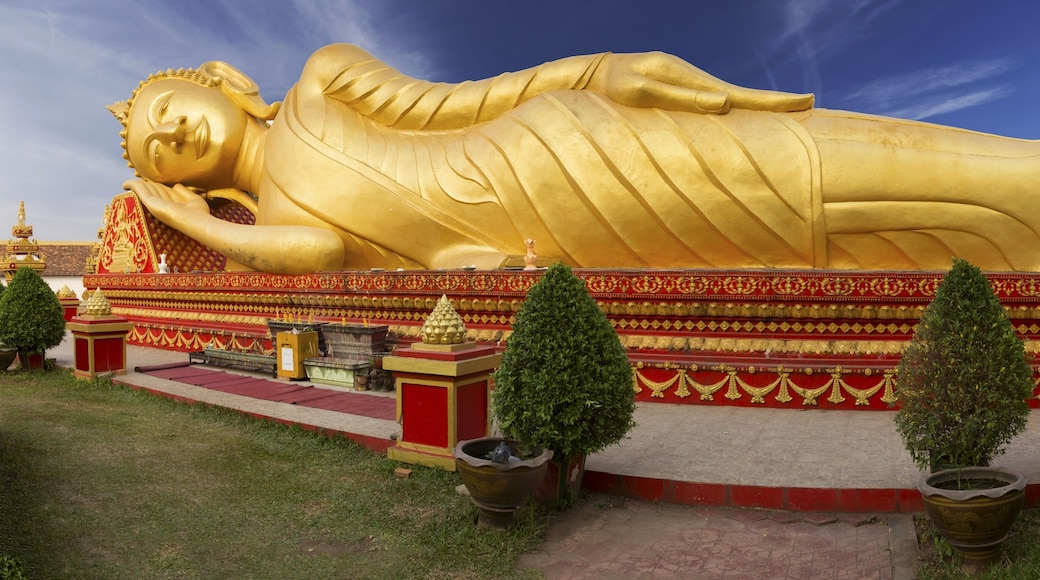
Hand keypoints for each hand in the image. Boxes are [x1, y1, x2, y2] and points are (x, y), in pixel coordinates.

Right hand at [122, 179, 210, 225]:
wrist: (198, 222)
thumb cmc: (199, 214)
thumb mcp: (193, 199)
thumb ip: (184, 192)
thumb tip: (175, 185)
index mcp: (172, 203)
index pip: (161, 191)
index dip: (154, 186)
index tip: (147, 182)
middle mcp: (163, 204)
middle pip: (152, 190)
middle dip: (144, 185)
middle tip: (133, 183)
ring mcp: (156, 205)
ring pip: (145, 191)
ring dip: (136, 186)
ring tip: (127, 184)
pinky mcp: (151, 204)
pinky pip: (140, 191)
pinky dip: (132, 186)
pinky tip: (125, 184)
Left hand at [587, 52, 813, 113]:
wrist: (594, 73)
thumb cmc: (612, 87)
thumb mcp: (641, 92)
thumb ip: (680, 97)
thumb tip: (724, 104)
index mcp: (689, 79)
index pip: (740, 95)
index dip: (771, 102)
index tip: (805, 102)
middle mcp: (693, 78)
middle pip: (741, 94)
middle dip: (774, 102)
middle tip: (810, 103)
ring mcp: (687, 83)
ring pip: (730, 96)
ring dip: (757, 105)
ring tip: (787, 110)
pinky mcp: (678, 90)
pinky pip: (713, 100)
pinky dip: (735, 105)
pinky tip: (742, 112)